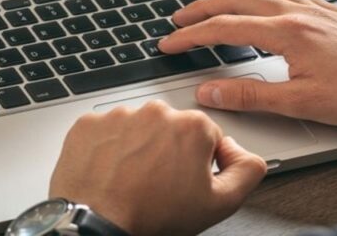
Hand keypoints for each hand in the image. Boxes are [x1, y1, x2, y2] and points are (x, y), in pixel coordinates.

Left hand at [49, 100, 266, 235]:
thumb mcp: (219, 204)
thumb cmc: (151, 216)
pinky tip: (110, 172)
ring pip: (137, 130)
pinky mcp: (89, 124)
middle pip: (171, 131)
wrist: (97, 224)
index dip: (199, 164)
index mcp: (192, 126)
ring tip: (131, 181)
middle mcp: (156, 112)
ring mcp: (120, 115)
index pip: (206, 138)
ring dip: (137, 149)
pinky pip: (105, 132)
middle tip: (158, 185)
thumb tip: (245, 155)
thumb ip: (247, 171)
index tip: (185, 182)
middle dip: (168, 153)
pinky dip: (107, 149)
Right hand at [159, 0, 336, 151]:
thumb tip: (211, 92)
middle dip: (202, 7)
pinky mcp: (331, 12)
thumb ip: (250, 96)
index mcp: (286, 31)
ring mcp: (316, 7)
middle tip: (179, 19)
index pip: (223, 28)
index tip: (168, 43)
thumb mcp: (300, 103)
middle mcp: (298, 11)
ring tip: (213, 9)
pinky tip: (265, 6)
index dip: (190, 36)